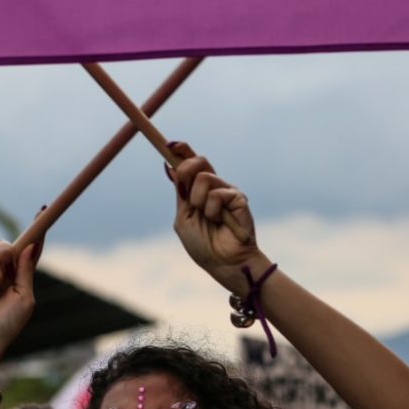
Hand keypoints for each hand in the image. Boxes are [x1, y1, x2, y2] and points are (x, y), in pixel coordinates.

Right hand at [0, 241, 36, 361]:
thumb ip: (25, 271)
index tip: (41, 211)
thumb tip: (30, 245)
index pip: (28, 250)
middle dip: (7, 251)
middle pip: (5, 246)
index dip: (35, 232)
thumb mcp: (24, 298)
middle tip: (7, 263)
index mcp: (19, 277)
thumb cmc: (7, 324)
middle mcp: (2, 273)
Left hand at [168, 143, 262, 292]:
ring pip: (204, 177)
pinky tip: (220, 222)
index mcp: (198, 191)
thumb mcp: (184, 218)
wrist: (223, 263)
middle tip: (186, 190)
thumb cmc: (203, 246)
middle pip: (199, 161)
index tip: (169, 144)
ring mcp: (227, 191)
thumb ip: (180, 194)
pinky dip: (212, 210)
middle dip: (186, 168)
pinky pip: (217, 193)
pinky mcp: (238, 198)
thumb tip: (170, 167)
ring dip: (198, 201)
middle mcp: (214, 188)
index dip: (181, 151)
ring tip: (208, 219)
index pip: (191, 164)